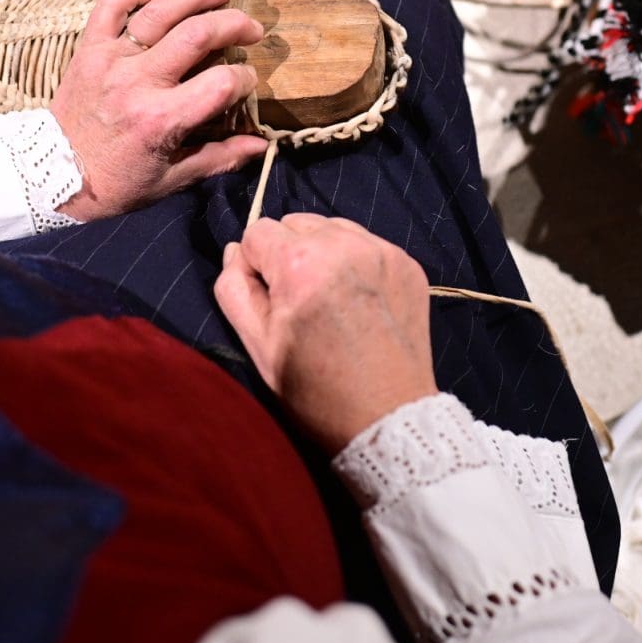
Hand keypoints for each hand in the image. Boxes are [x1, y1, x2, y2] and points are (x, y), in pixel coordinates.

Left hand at [49, 0, 269, 221]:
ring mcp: (110, 61)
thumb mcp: (170, 180)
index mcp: (161, 119)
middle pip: (197, 35)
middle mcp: (138, 83)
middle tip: (252, 27)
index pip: (220, 84)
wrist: (53, 176)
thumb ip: (218, 159)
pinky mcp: (88, 50)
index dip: (244, 79)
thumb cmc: (114, 183)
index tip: (247, 82)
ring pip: (159, 12)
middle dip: (233, 24)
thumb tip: (260, 146)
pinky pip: (109, 7)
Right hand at [214, 214, 438, 452]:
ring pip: (332, 228)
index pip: (257, 233)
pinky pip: (366, 243)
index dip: (256, 268)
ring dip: (322, 253)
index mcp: (299, 262)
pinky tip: (358, 300)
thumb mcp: (257, 345)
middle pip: (295, 223)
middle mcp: (344, 244)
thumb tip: (235, 252)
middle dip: (289, 254)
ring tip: (330, 299)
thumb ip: (233, 288)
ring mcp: (382, 251)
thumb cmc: (314, 389)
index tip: (272, 303)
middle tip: (301, 303)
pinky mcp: (407, 264)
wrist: (387, 419)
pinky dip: (355, 262)